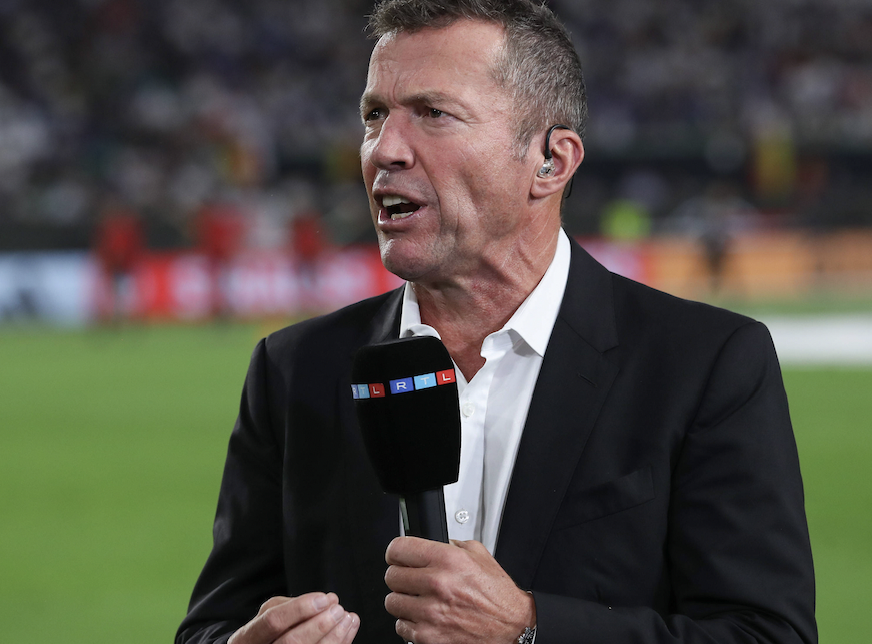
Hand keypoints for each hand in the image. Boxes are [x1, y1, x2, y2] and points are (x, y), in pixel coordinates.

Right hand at [228, 592, 358, 643]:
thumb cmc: (266, 633)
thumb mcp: (270, 614)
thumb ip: (296, 606)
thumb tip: (328, 600)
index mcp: (248, 636)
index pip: (273, 621)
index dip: (300, 609)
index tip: (325, 599)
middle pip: (291, 642)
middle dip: (320, 625)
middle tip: (339, 611)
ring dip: (334, 637)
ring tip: (348, 619)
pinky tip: (347, 632)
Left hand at [384, 537, 534, 643]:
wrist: (511, 626)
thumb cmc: (497, 594)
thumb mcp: (479, 554)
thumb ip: (452, 544)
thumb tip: (433, 543)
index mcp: (448, 560)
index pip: (399, 549)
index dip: (395, 552)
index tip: (397, 556)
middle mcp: (437, 584)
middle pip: (391, 576)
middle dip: (399, 576)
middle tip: (410, 579)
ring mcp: (431, 612)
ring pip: (392, 602)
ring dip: (402, 600)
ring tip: (417, 599)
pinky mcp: (428, 636)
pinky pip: (400, 626)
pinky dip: (409, 622)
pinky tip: (423, 616)